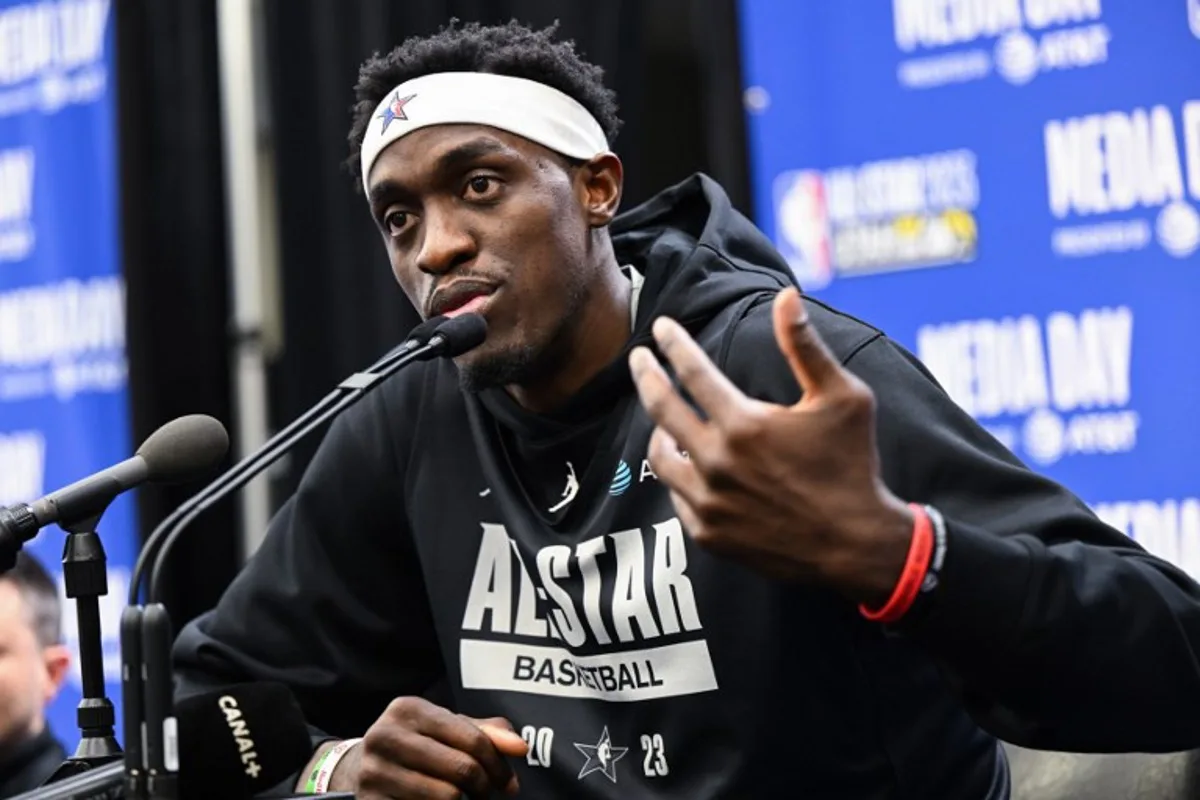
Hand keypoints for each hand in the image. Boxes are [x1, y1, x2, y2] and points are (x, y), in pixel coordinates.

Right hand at [341, 696, 527, 798]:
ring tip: (463, 797)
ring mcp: (374, 772)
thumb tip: (520, 747)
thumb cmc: (419, 744)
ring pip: (446, 797)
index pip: (472, 738)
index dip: (499, 764)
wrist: (362, 767)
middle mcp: (385, 736)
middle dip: (485, 786)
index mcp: (407, 709)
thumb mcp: (448, 729)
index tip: (509, 782)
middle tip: (487, 792)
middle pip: (462, 770)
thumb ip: (486, 733)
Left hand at [627, 287, 913, 604]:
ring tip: (665, 418)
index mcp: (744, 424)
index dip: (673, 344)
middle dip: (645, 375)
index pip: (692, 371)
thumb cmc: (853, 465)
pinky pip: (677, 496)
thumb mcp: (842, 398)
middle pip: (661, 408)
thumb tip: (786, 296)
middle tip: (638, 358)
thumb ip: (805, 346)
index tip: (661, 327)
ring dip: (659, 429)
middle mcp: (717, 462)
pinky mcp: (708, 533)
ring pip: (660, 456)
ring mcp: (708, 501)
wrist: (856, 545)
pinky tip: (689, 464)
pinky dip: (680, 475)